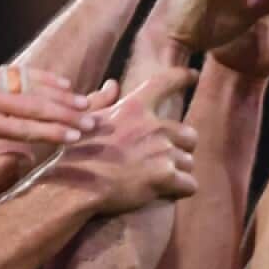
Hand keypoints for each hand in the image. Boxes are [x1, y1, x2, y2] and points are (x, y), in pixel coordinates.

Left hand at [0, 67, 97, 187]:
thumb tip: (26, 160)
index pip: (23, 128)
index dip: (53, 133)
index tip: (77, 138)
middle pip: (33, 104)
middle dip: (66, 113)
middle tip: (92, 122)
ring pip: (29, 85)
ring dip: (60, 94)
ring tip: (85, 104)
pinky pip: (18, 74)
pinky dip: (42, 79)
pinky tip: (63, 85)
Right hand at [55, 68, 199, 213]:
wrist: (75, 187)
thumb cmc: (75, 156)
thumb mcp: (84, 122)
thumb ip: (101, 100)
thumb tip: (112, 84)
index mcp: (134, 108)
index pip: (163, 82)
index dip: (181, 77)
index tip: (193, 75)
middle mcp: (153, 125)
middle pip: (188, 135)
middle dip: (180, 150)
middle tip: (161, 163)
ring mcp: (162, 150)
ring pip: (188, 163)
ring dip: (176, 173)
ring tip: (154, 181)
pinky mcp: (166, 175)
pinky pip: (189, 185)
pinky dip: (179, 191)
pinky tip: (163, 193)